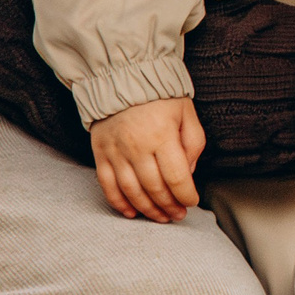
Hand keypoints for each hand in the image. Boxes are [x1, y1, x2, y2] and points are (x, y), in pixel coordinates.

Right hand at [90, 97, 205, 222]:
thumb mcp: (187, 113)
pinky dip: (119, 203)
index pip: (177, 178)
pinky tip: (131, 212)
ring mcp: (116, 152)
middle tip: (178, 215)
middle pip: (155, 189)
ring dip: (148, 210)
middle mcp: (138, 147)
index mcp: (162, 136)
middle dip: (169, 207)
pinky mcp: (101, 153)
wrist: (123, 78)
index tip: (191, 202)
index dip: (186, 196)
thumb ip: (193, 143)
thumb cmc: (159, 96)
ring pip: (132, 192)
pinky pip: (108, 186)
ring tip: (160, 217)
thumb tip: (188, 173)